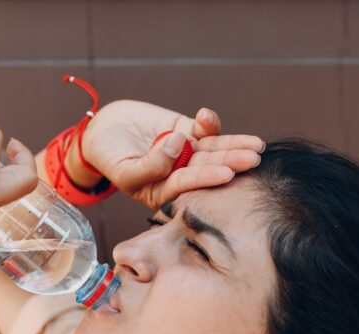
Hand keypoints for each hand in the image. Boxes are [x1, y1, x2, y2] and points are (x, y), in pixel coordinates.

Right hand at [73, 100, 264, 208]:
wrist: (103, 131)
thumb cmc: (108, 156)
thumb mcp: (124, 169)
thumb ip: (149, 165)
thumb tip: (176, 144)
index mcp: (164, 193)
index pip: (189, 185)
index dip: (208, 179)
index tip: (228, 174)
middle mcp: (179, 174)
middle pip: (209, 168)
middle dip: (231, 162)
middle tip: (253, 159)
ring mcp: (186, 152)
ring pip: (214, 150)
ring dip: (233, 145)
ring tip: (256, 144)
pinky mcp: (187, 132)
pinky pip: (204, 129)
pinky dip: (208, 122)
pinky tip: (206, 116)